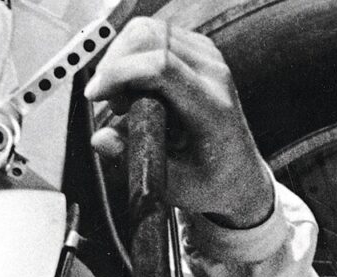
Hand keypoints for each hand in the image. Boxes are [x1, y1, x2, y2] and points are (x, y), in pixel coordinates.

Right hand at [85, 17, 274, 227]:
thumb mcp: (175, 185)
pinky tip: (137, 90)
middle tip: (111, 101)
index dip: (120, 74)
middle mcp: (214, 75)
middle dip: (115, 63)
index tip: (96, 95)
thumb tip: (101, 139)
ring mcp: (209, 58)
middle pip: (151, 38)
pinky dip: (133, 57)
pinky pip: (155, 36)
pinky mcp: (199, 51)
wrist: (240, 173)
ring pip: (148, 32)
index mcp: (213, 109)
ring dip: (122, 60)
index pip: (162, 68)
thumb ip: (136, 160)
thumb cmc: (211, 181)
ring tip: (126, 101)